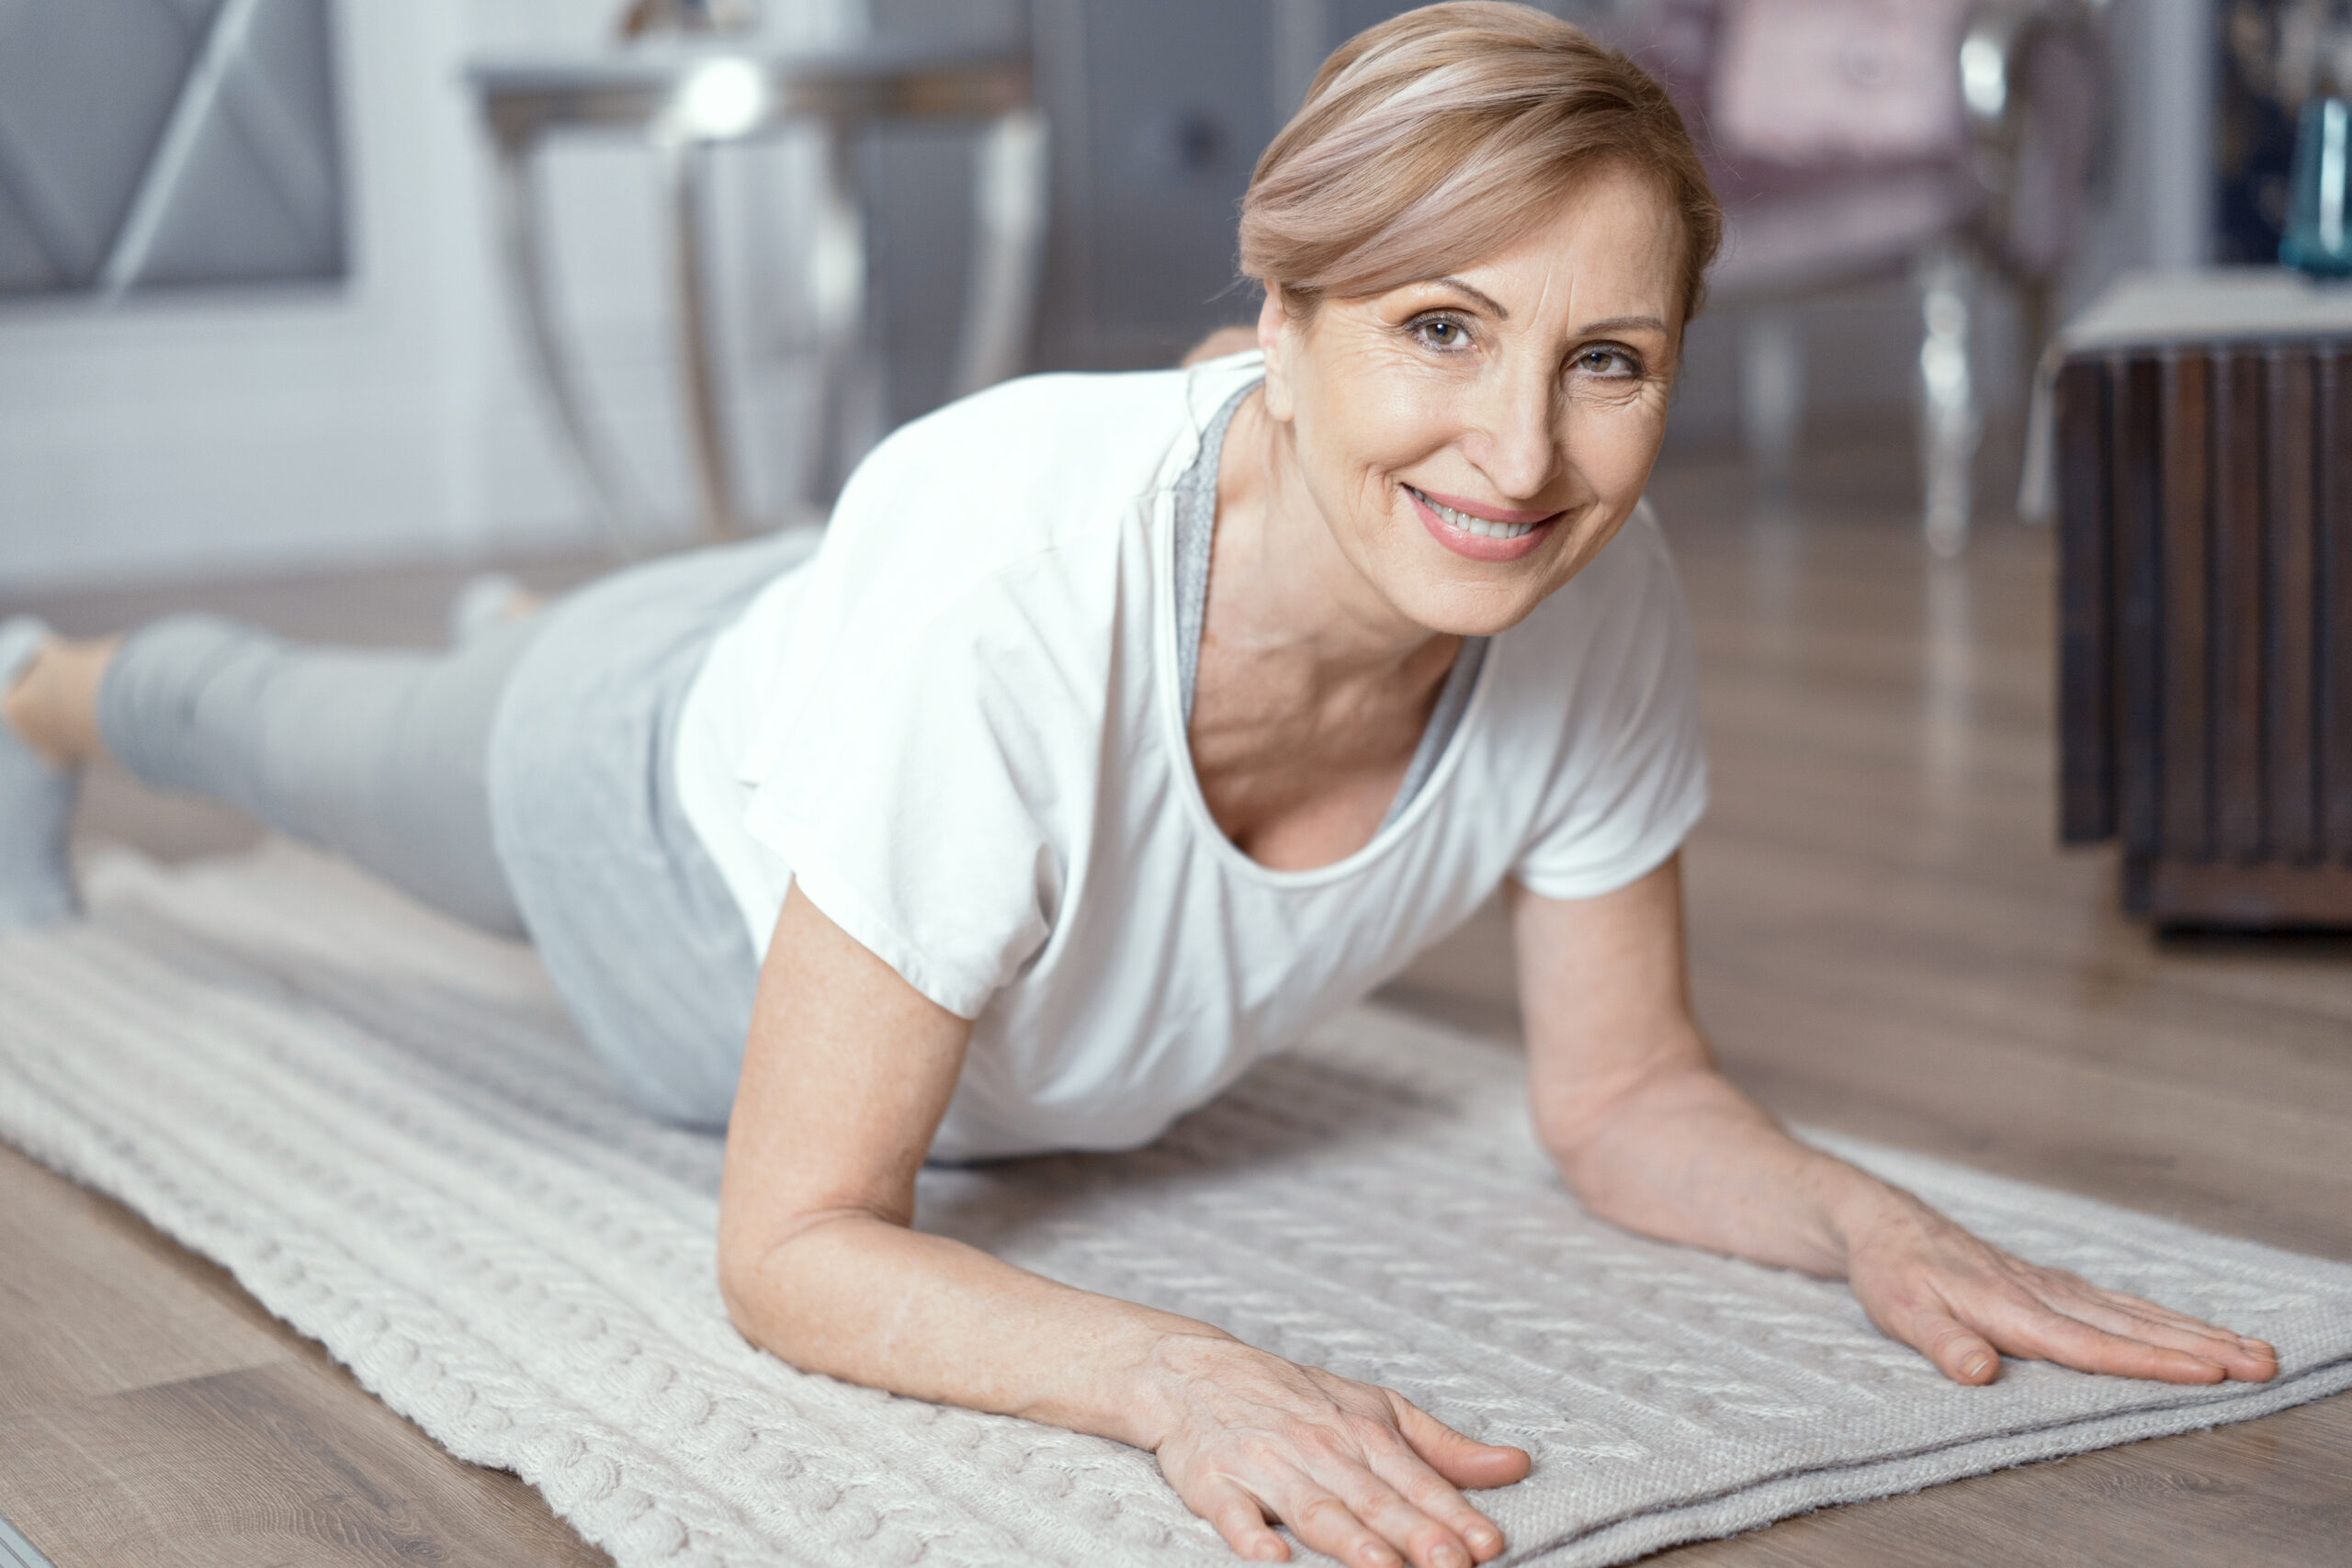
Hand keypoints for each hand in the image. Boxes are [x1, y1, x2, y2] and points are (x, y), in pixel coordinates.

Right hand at [1141, 1335, 1529, 1566]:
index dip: (1451, 1513)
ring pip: (1313, 1508)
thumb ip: (1444, 1447)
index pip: (1415, 1479)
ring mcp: (1265, 1465)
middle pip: (1372, 1499)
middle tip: (1450, 1564)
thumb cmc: (1294, 1396)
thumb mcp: (1375, 1408)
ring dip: (1348, 1540)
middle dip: (1413, 1534)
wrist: (1192, 1371)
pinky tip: (1271, 1558)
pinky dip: (1250, 1536)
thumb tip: (1516, 1465)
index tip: (1486, 1544)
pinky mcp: (1213, 1482)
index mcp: (1361, 1430)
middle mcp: (1318, 1446)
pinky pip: (1233, 1514)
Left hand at [1841, 1193, 2279, 1385]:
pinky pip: (2118, 1304)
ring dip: (2195, 1332)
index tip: (2206, 1372)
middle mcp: (2042, 1294)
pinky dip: (2162, 1318)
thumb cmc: (1892, 1272)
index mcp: (2010, 1308)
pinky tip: (2193, 1330)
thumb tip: (1980, 1373)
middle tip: (2263, 1364)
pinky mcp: (2051, 1283)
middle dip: (2200, 1347)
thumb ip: (1943, 1344)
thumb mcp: (1901, 1313)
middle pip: (2131, 1327)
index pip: (2089, 1344)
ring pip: (2135, 1313)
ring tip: (2254, 1350)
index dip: (2147, 1362)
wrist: (1882, 1223)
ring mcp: (2052, 1285)